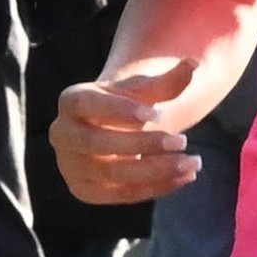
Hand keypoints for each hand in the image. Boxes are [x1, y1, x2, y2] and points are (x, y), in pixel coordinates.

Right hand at [50, 49, 219, 209]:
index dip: (120, 110)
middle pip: (95, 143)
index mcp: (70, 101)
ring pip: (112, 173)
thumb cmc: (127, 105)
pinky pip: (122, 194)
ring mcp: (71, 167)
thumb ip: (166, 81)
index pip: (87, 104)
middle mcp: (62, 135)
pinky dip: (156, 187)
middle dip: (141, 144)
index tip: (159, 113)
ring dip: (155, 170)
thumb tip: (194, 63)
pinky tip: (186, 176)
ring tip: (192, 162)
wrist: (111, 130)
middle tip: (182, 140)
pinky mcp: (85, 191)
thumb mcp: (143, 90)